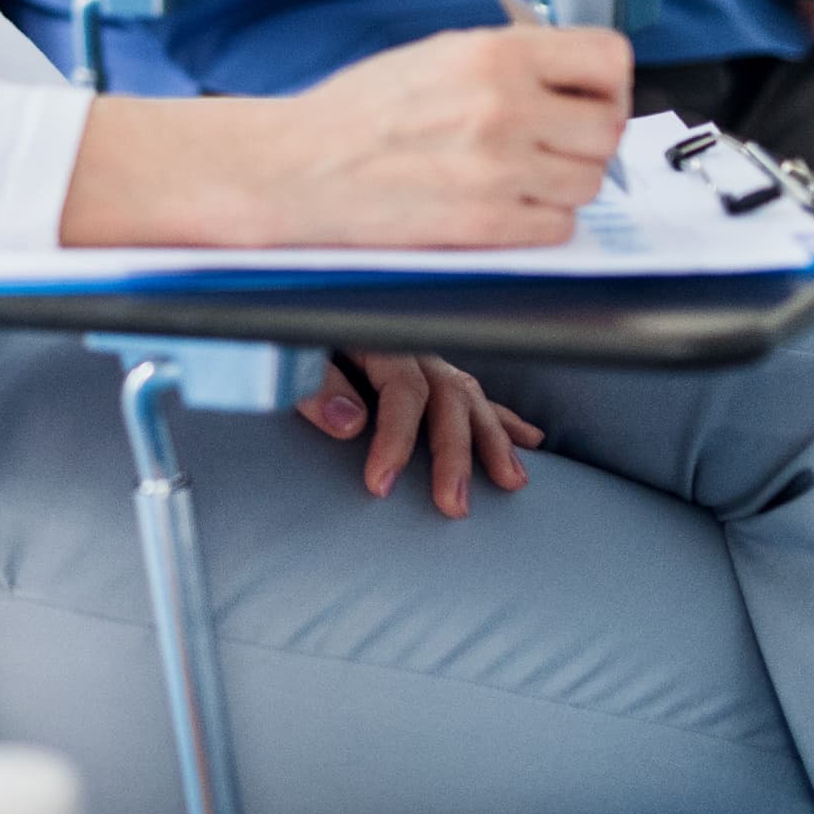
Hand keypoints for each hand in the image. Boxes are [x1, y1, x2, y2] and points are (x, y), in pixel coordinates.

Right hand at [67, 25, 633, 250]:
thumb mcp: (437, 55)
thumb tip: (576, 77)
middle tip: (548, 141)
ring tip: (514, 174)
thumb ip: (511, 60)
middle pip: (608, 128)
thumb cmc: (357, 113)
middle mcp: (505, 107)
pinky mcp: (488, 224)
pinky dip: (538, 221)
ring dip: (561, 182)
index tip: (589, 94)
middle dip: (584, 137)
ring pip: (588, 182)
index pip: (609, 59)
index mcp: (493, 54)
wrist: (299, 167)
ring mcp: (500, 170)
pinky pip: (558, 227)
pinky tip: (499, 203)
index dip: (606, 81)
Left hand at [297, 349, 543, 515]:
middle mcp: (408, 348)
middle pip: (446, 396)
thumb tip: (350, 423)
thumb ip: (314, 384)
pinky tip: (529, 440)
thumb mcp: (288, 354)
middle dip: (455, 453)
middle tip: (454, 505)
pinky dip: (501, 418)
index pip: (400, 390)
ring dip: (492, 439)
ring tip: (512, 481)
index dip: (395, 438)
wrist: (285, 307)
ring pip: (468, 396)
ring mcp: (423, 359)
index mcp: (375, 339)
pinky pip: (472, 395)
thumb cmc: (283, 338)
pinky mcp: (428, 371)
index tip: (381, 485)